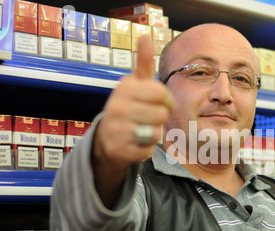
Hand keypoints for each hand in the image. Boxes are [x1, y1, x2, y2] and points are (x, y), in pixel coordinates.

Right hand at [93, 35, 173, 169]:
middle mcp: (116, 107)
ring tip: (141, 129)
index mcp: (124, 88)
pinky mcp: (119, 150)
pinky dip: (147, 149)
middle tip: (148, 117)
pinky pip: (148, 151)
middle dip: (160, 118)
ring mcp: (116, 130)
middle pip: (162, 114)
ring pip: (156, 134)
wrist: (108, 136)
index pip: (161, 92)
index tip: (158, 102)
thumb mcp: (136, 83)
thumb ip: (143, 62)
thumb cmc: (130, 106)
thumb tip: (145, 36)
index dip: (166, 99)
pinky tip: (136, 142)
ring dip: (154, 134)